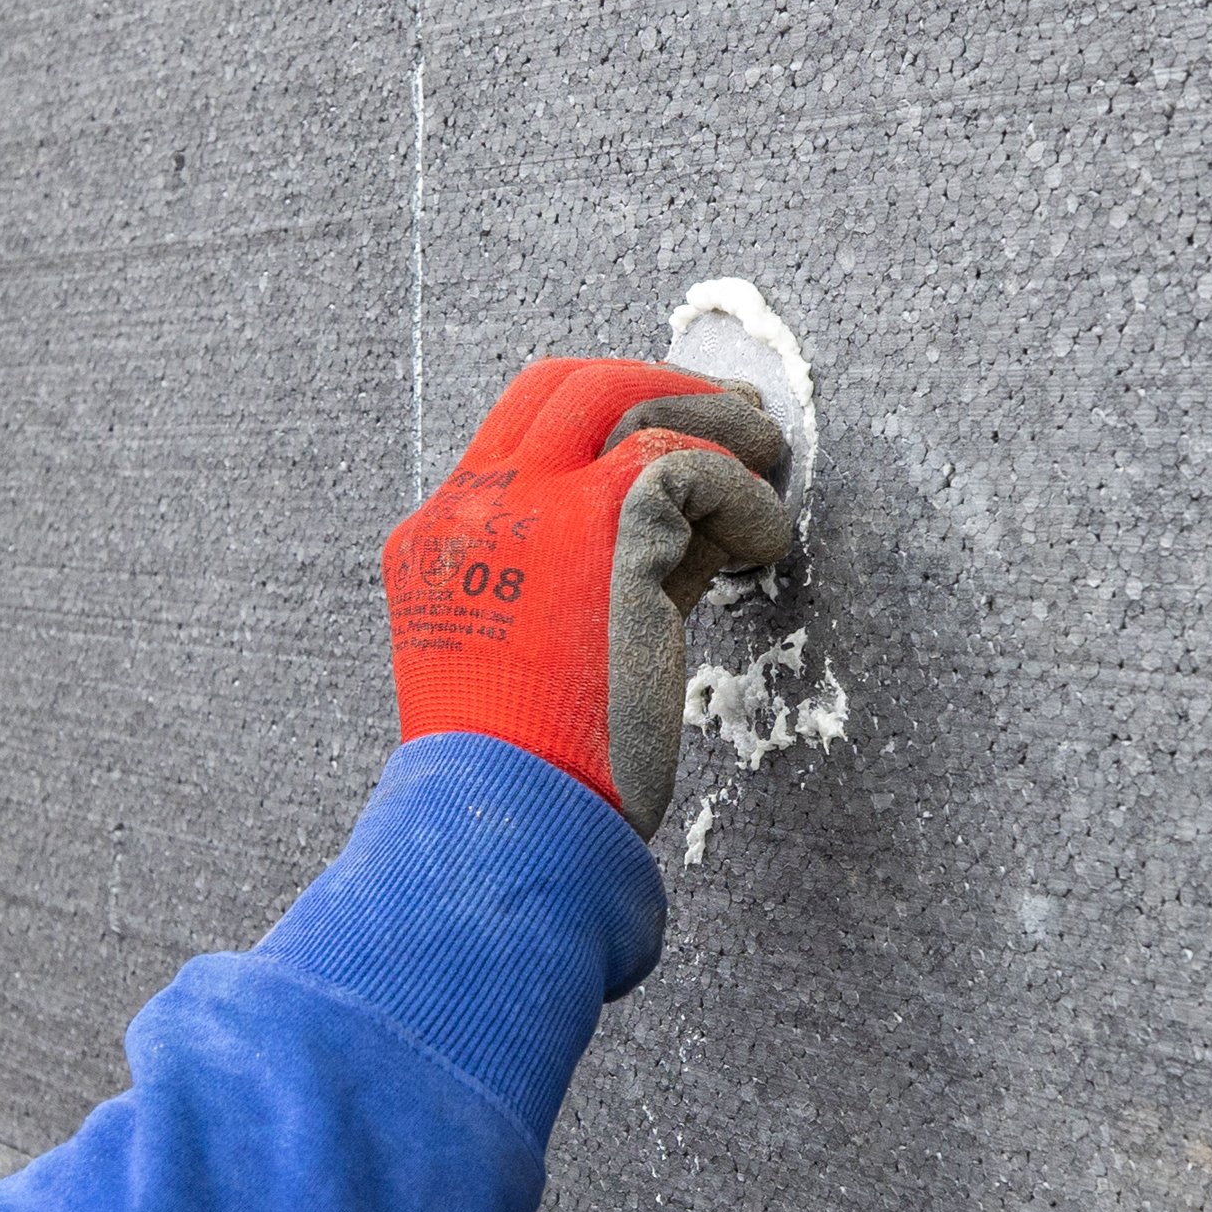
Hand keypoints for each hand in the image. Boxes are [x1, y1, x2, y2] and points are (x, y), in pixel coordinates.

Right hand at [387, 359, 797, 837]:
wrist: (509, 826)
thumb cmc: (532, 776)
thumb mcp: (545, 653)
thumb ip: (595, 577)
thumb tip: (692, 525)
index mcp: (442, 541)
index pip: (527, 430)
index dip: (612, 418)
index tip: (679, 443)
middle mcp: (475, 508)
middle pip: (575, 386)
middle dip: (666, 388)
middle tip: (739, 421)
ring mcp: (534, 509)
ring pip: (639, 406)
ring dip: (720, 428)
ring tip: (769, 468)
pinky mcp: (608, 528)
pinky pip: (695, 467)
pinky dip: (746, 497)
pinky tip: (765, 544)